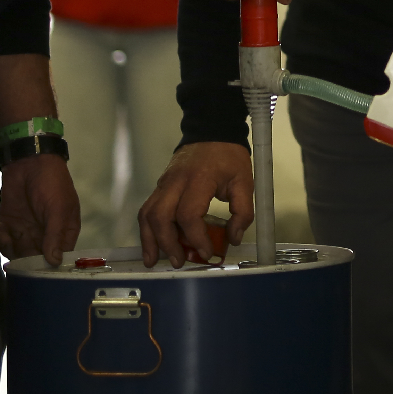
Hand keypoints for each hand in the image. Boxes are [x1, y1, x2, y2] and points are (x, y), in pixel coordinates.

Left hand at [0, 154, 79, 266]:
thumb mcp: (58, 208)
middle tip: (13, 250)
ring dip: (5, 249)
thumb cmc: (52, 183)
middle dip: (21, 260)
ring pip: (14, 252)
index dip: (46, 268)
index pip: (57, 258)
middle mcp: (43, 236)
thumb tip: (54, 261)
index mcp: (62, 233)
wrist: (29, 161)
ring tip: (3, 236)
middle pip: (32, 259)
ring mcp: (24, 230)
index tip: (34, 273)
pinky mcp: (7, 223)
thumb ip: (54, 235)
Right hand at [139, 142, 254, 267]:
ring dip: (149, 240)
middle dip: (167, 244)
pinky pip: (148, 209)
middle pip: (160, 217)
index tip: (207, 253)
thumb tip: (234, 239)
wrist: (212, 131)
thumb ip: (242, 212)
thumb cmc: (229, 157)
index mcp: (199, 179)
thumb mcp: (245, 181)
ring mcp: (164, 183)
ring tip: (154, 261)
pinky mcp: (160, 186)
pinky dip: (147, 229)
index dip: (196, 238)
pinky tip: (152, 246)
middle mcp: (176, 182)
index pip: (189, 214)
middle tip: (179, 262)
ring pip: (147, 214)